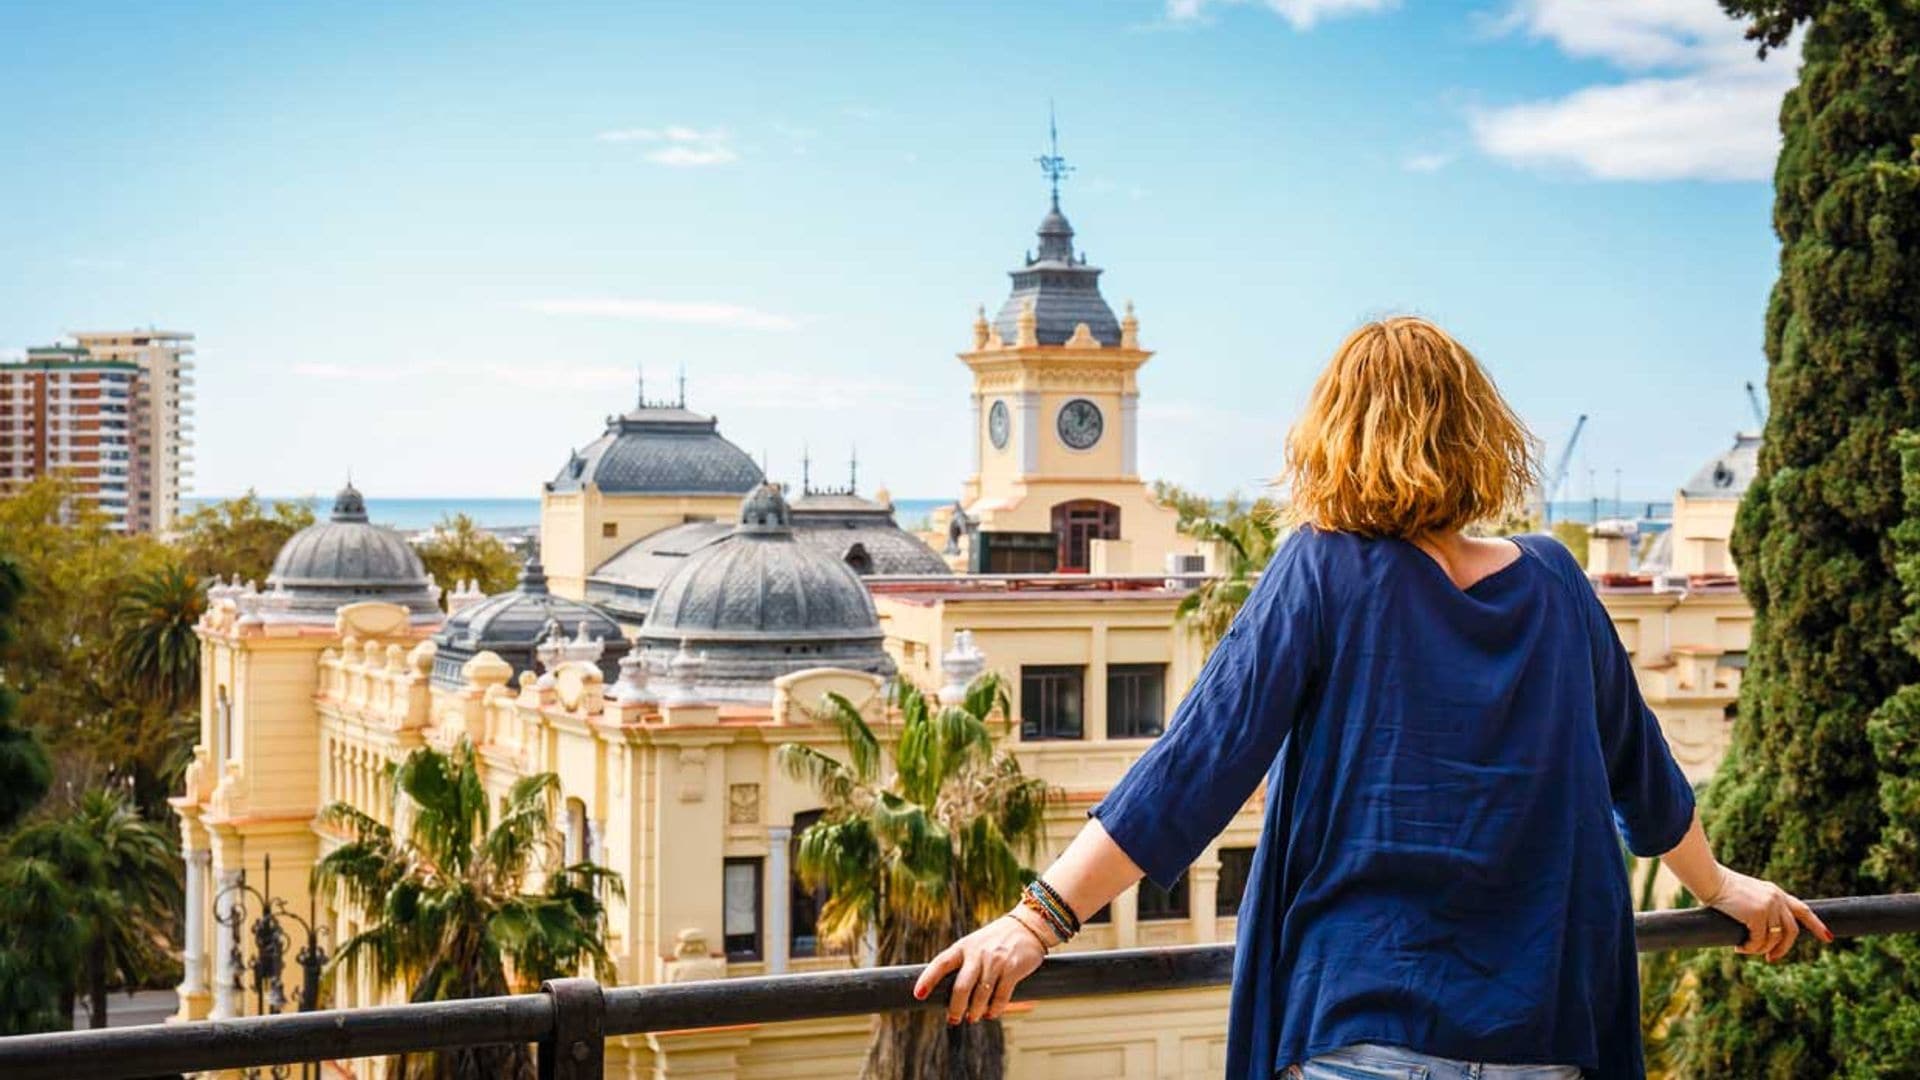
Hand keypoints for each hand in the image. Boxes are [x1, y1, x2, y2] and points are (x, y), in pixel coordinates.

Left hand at [911, 914, 1048, 1023]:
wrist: (1028, 925)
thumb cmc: (996, 939)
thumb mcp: (975, 944)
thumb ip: (963, 964)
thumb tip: (951, 995)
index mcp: (963, 946)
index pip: (941, 963)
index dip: (928, 979)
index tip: (918, 995)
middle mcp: (978, 953)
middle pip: (961, 987)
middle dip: (955, 1008)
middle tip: (953, 1019)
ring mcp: (995, 961)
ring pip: (980, 996)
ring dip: (975, 1012)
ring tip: (973, 1018)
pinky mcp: (1013, 969)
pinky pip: (1001, 997)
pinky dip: (995, 1009)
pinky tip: (991, 1013)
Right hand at [1701, 865, 1831, 961]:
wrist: (1709, 878)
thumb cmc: (1719, 886)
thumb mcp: (1746, 895)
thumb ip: (1757, 907)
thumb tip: (1757, 932)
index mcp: (1775, 892)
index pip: (1803, 910)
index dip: (1816, 925)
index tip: (1828, 938)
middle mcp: (1777, 899)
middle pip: (1791, 931)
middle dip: (1784, 948)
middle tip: (1771, 958)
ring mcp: (1769, 906)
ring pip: (1775, 939)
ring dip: (1761, 949)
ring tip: (1746, 950)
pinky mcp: (1757, 914)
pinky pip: (1759, 940)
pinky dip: (1750, 948)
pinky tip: (1739, 947)